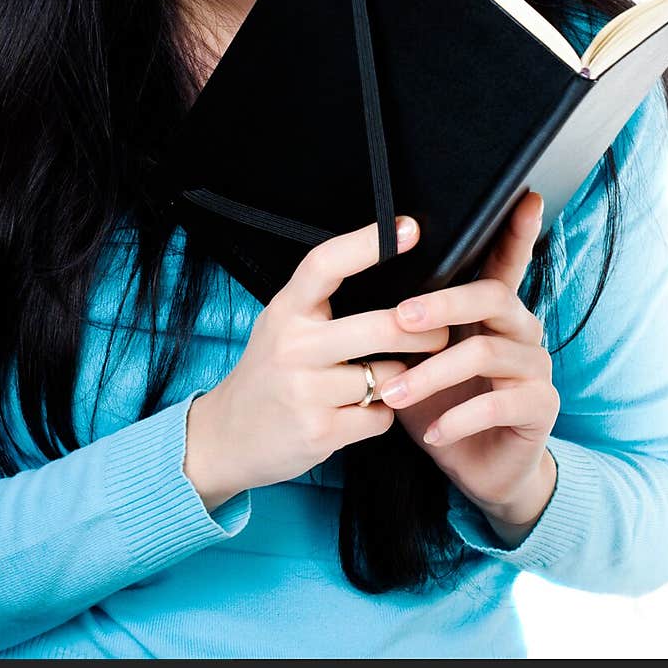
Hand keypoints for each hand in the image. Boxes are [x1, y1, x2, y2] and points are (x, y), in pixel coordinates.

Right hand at [184, 216, 447, 509]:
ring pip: (389, 377)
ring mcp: (305, 391)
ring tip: (387, 379)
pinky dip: (382, 414)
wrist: (226, 437)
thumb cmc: (269, 372)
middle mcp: (294, 346)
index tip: (408, 229)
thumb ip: (321, 302)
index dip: (368, 244)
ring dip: (400, 379)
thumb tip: (389, 276)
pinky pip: (381, 416)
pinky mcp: (320, 432)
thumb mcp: (282, 324)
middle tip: (441, 332)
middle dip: (424, 332)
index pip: (326, 265)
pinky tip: (364, 410)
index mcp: (286, 310)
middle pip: (381, 328)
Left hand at [378, 191, 559, 531]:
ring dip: (432, 373)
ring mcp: (535, 367)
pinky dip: (458, 418)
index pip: (506, 259)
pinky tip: (433, 432)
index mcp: (492, 309)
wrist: (475, 469)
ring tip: (392, 392)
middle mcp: (520, 328)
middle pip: (490, 296)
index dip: (517, 230)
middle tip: (398, 318)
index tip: (524, 197)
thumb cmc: (442, 403)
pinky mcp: (539, 407)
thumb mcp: (418, 358)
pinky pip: (500, 403)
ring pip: (486, 352)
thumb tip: (363, 287)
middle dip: (442, 303)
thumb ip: (406, 322)